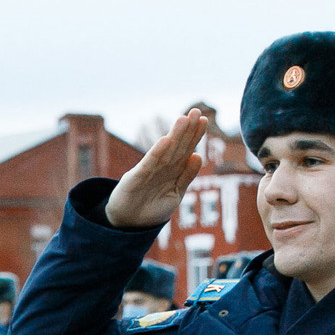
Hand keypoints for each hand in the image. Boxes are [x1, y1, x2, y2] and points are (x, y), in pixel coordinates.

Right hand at [105, 105, 213, 229]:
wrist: (129, 223)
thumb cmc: (153, 208)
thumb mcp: (176, 193)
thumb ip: (187, 176)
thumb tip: (198, 156)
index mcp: (173, 170)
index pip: (187, 149)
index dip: (195, 135)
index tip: (205, 120)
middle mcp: (162, 167)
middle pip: (177, 146)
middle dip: (187, 129)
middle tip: (196, 111)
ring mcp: (149, 171)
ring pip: (165, 151)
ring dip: (174, 136)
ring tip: (183, 119)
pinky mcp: (136, 179)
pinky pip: (149, 165)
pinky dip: (157, 153)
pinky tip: (165, 141)